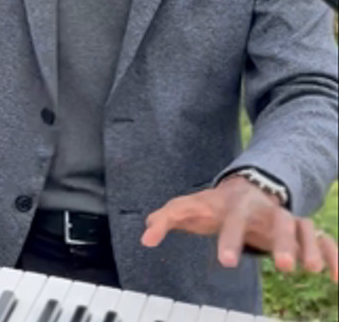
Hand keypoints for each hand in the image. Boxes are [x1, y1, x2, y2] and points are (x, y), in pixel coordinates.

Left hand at [141, 176, 337, 281]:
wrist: (244, 187)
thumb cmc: (213, 205)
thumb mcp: (188, 207)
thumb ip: (166, 219)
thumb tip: (145, 236)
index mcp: (236, 205)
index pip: (233, 220)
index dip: (230, 239)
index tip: (225, 262)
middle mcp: (266, 210)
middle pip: (279, 222)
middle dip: (282, 243)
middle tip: (283, 267)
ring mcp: (287, 218)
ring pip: (305, 229)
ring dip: (310, 247)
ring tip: (311, 270)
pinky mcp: (303, 231)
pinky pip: (325, 240)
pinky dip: (334, 255)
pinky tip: (336, 278)